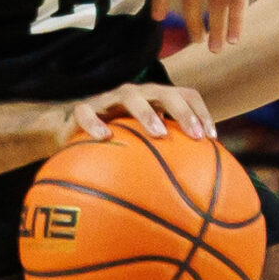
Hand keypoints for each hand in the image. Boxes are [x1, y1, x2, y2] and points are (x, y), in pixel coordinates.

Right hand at [63, 82, 215, 144]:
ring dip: (147, 111)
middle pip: (163, 91)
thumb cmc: (114, 138)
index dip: (201, 111)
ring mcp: (108, 100)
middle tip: (196, 135)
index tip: (212, 138)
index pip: (185, 94)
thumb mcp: (141, 144)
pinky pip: (86, 112)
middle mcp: (134, 95)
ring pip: (129, 95)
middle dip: (182, 111)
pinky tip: (104, 137)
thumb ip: (166, 155)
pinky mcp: (81, 110)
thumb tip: (196, 188)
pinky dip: (95, 123)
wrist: (66, 127)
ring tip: (159, 133)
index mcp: (153, 100)